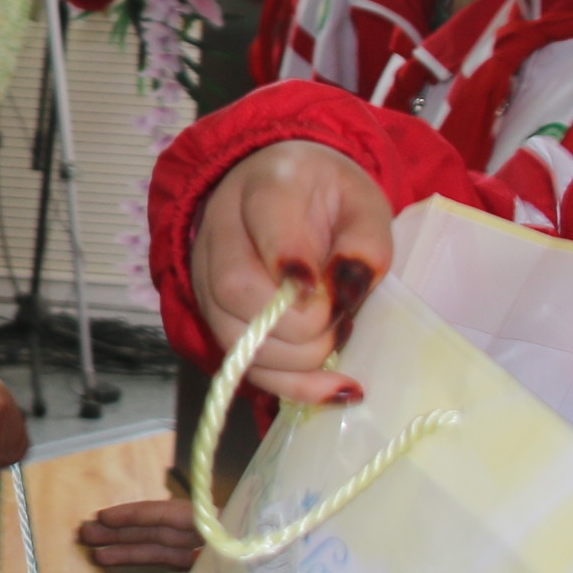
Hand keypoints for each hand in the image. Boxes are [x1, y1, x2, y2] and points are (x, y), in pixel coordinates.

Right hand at [74, 494, 203, 572]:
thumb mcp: (244, 553)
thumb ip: (209, 552)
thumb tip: (180, 546)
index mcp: (213, 524)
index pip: (165, 513)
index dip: (132, 515)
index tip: (100, 517)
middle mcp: (204, 540)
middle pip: (156, 533)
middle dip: (121, 533)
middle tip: (86, 535)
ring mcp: (204, 564)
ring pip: (161, 556)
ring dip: (129, 556)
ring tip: (98, 558)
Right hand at [187, 141, 393, 405]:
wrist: (280, 194)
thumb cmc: (327, 199)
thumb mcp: (364, 203)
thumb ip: (366, 241)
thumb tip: (348, 291)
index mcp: (266, 185)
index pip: (264, 217)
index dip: (291, 260)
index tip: (330, 294)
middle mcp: (221, 229)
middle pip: (234, 287)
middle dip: (297, 323)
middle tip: (339, 322)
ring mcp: (206, 277)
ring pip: (232, 335)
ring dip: (295, 359)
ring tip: (336, 345)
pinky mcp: (212, 316)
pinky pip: (241, 364)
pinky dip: (291, 385)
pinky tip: (334, 387)